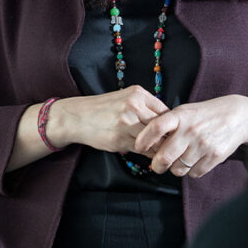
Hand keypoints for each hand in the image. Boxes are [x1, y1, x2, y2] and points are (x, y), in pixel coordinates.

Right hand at [49, 86, 168, 154]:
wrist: (77, 116)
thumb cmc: (103, 109)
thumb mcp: (125, 99)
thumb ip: (144, 107)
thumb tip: (167, 124)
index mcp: (138, 94)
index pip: (165, 112)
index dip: (169, 125)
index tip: (169, 133)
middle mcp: (134, 105)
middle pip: (162, 126)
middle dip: (165, 138)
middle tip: (167, 146)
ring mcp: (127, 122)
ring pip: (154, 140)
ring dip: (156, 148)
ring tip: (157, 151)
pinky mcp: (120, 139)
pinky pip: (142, 150)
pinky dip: (146, 153)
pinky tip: (143, 153)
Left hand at [133, 94, 247, 177]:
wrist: (237, 116)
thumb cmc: (205, 114)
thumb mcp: (185, 111)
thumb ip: (169, 123)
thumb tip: (149, 141)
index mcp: (180, 116)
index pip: (156, 127)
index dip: (144, 138)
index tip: (138, 146)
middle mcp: (190, 131)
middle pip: (164, 156)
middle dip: (157, 165)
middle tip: (157, 165)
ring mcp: (202, 145)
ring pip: (178, 169)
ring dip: (175, 169)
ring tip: (179, 161)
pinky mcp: (214, 157)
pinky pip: (194, 173)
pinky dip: (191, 171)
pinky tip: (194, 161)